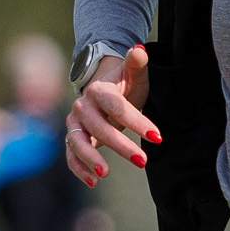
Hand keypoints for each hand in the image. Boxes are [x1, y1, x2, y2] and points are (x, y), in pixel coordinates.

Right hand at [66, 45, 155, 186]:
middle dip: (120, 145)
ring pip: (78, 142)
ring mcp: (75, 124)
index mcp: (98, 90)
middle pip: (99, 127)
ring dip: (90, 158)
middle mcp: (82, 106)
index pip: (117, 107)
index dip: (137, 121)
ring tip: (106, 173)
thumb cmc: (124, 87)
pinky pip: (71, 155)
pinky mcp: (72, 139)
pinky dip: (78, 168)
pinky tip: (93, 181)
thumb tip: (139, 49)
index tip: (158, 137)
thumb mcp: (134, 76)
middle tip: (143, 161)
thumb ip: (136, 64)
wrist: (104, 95)